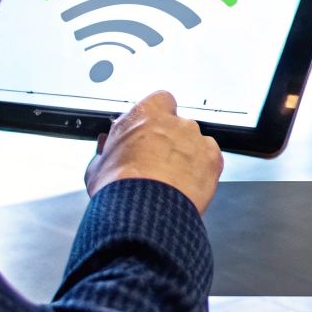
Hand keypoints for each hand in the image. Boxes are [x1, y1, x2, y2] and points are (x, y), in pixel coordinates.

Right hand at [86, 91, 223, 214]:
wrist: (143, 211)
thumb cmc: (119, 189)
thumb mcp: (98, 165)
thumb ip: (108, 150)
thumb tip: (106, 151)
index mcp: (145, 115)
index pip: (159, 101)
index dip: (156, 117)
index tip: (148, 131)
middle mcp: (174, 122)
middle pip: (177, 125)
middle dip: (169, 141)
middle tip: (157, 163)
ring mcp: (196, 139)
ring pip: (194, 142)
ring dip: (186, 156)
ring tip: (171, 180)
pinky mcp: (213, 159)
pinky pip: (210, 158)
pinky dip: (202, 170)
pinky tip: (187, 185)